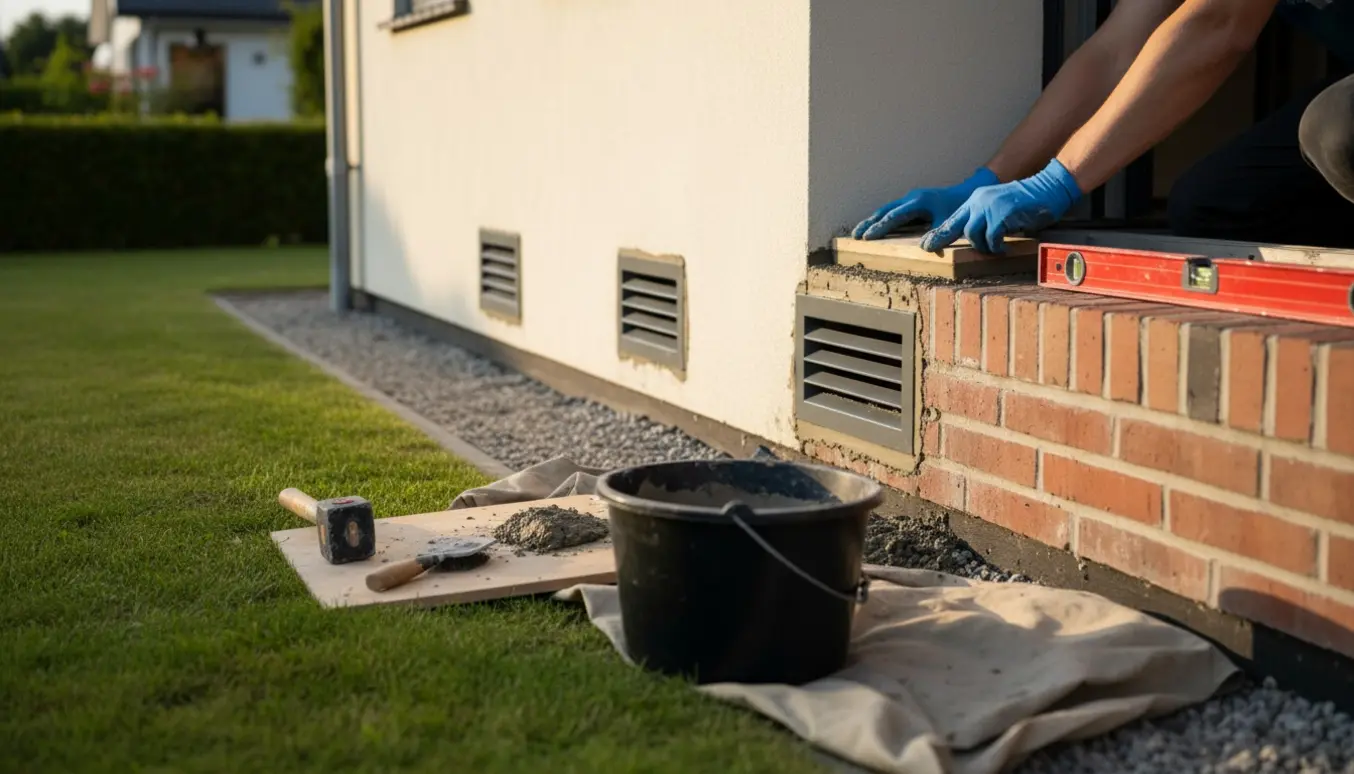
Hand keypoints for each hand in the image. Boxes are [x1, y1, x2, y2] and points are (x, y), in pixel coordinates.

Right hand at [851, 167, 998, 239]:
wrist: (967, 192)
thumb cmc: (959, 208)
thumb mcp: (950, 221)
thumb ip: (938, 233)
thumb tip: (923, 248)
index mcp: (918, 202)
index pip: (894, 217)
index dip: (879, 228)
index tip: (866, 237)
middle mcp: (911, 198)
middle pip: (884, 211)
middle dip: (869, 223)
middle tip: (854, 235)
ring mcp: (910, 199)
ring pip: (886, 210)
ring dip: (872, 221)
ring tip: (858, 233)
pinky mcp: (911, 202)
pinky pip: (892, 211)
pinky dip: (881, 219)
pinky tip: (874, 227)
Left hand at [920, 158, 1081, 254]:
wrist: (1048, 188)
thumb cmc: (1026, 204)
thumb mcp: (999, 210)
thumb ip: (985, 221)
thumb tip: (973, 241)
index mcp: (977, 200)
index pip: (953, 218)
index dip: (939, 233)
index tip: (926, 245)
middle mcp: (979, 200)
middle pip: (959, 228)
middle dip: (954, 242)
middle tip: (947, 253)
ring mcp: (990, 205)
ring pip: (974, 234)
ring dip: (984, 246)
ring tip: (995, 248)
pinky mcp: (1002, 212)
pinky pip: (992, 238)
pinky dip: (997, 247)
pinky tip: (1004, 247)